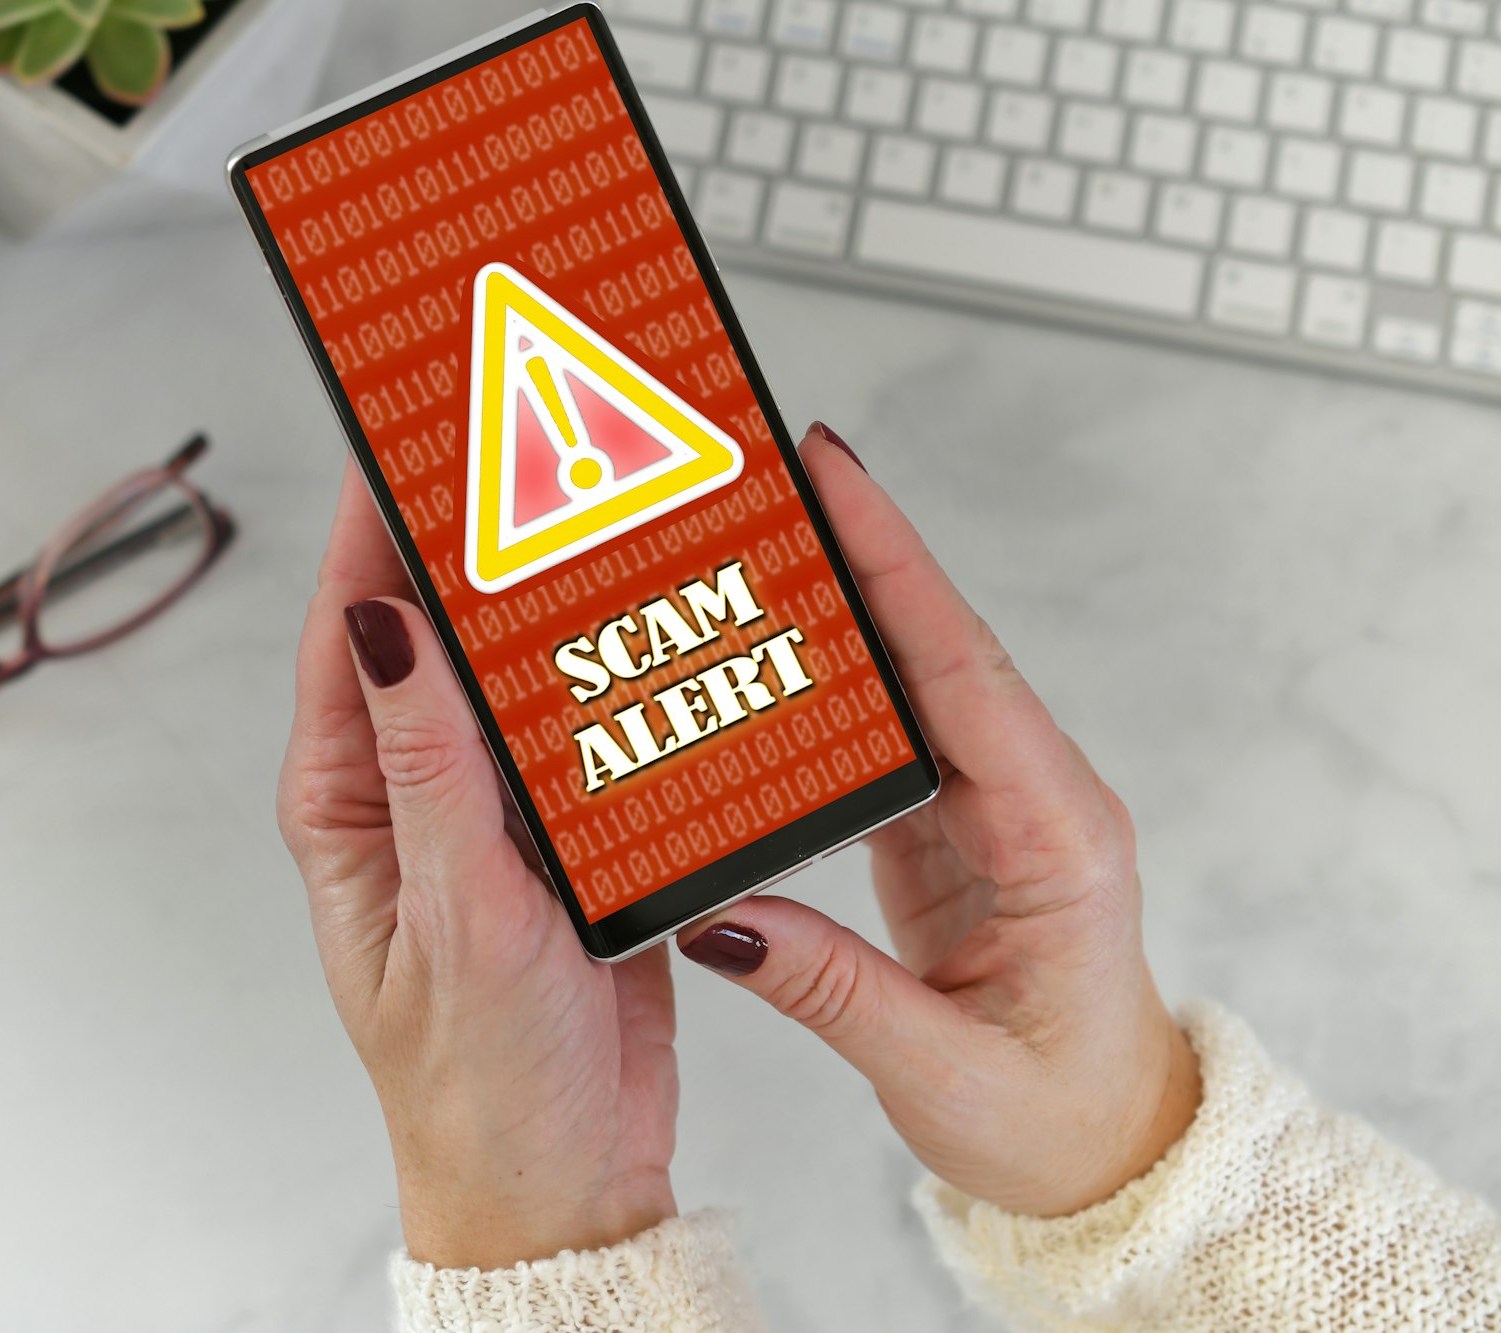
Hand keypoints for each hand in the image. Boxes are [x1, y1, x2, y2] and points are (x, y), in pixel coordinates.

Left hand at [277, 464, 678, 1267]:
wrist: (566, 1182)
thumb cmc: (474, 1084)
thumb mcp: (450, 916)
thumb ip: (427, 765)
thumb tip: (387, 621)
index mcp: (351, 801)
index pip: (350, 623)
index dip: (373, 514)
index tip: (403, 416)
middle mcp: (414, 790)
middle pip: (433, 624)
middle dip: (468, 528)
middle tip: (510, 426)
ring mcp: (494, 806)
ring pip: (515, 665)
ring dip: (546, 589)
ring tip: (584, 491)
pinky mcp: (569, 834)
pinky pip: (584, 726)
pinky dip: (611, 667)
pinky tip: (644, 615)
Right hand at [677, 424, 1199, 1217]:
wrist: (1109, 1152)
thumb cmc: (1059, 1119)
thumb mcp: (944, 1071)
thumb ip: (829, 990)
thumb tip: (718, 919)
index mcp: (1058, 836)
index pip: (966, 671)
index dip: (896, 567)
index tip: (835, 475)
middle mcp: (1032, 798)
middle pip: (937, 643)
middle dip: (858, 548)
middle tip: (771, 472)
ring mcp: (991, 806)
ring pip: (911, 674)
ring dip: (840, 601)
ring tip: (758, 535)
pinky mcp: (949, 826)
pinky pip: (888, 728)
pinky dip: (831, 677)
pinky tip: (775, 645)